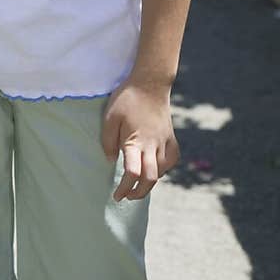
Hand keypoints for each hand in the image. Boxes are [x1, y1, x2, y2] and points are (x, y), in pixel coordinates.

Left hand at [101, 80, 179, 201]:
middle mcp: (152, 145)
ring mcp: (164, 142)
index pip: (132, 174)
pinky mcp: (171, 137)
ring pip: (161, 171)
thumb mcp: (109, 117)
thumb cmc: (127, 99)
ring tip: (137, 184)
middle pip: (150, 179)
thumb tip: (111, 160)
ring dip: (149, 182)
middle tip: (127, 197)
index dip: (124, 189)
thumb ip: (107, 141)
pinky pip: (171, 160)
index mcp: (135, 141)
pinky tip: (154, 167)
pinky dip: (163, 169)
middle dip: (139, 193)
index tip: (117, 196)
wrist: (151, 82)